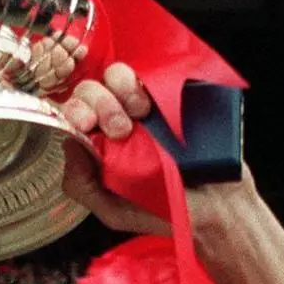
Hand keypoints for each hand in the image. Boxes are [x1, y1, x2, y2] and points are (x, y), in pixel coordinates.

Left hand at [55, 62, 165, 234]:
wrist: (215, 207)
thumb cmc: (164, 211)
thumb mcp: (113, 211)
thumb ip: (82, 185)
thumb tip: (68, 146)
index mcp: (101, 144)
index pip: (75, 113)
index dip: (75, 111)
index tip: (87, 125)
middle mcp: (118, 120)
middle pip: (90, 89)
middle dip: (98, 104)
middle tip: (120, 130)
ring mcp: (145, 106)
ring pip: (115, 75)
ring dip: (119, 91)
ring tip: (138, 117)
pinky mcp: (169, 95)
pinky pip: (148, 73)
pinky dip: (142, 82)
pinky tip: (149, 106)